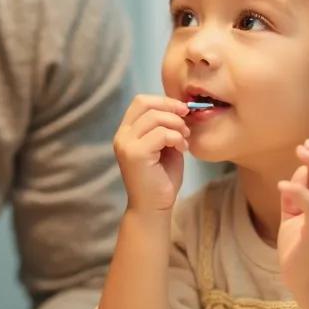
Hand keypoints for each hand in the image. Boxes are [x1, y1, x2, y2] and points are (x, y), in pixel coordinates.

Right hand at [112, 95, 189, 212]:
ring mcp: (126, 144)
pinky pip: (161, 134)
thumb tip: (180, 107)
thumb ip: (166, 127)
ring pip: (155, 117)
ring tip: (184, 140)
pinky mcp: (135, 154)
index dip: (164, 101)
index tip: (183, 111)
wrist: (153, 208)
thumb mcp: (164, 146)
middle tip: (186, 125)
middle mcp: (122, 136)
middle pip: (146, 104)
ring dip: (176, 126)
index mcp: (127, 132)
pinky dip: (177, 138)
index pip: (141, 101)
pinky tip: (182, 149)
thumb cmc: (161, 179)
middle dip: (171, 109)